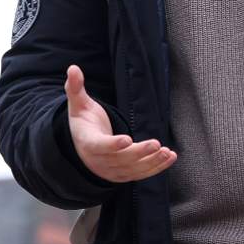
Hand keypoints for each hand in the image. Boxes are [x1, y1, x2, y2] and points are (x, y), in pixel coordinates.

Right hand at [66, 65, 175, 182]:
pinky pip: (141, 173)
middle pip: (120, 159)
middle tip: (156, 144)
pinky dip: (156, 168)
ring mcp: (112, 170)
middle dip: (139, 153)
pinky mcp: (124, 174)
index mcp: (88, 143)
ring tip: (166, 152)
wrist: (82, 148)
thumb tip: (72, 68)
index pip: (99, 145)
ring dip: (151, 162)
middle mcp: (99, 160)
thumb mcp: (78, 106)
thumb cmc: (84, 124)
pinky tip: (170, 157)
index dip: (112, 144)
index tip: (126, 140)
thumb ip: (76, 88)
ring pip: (132, 169)